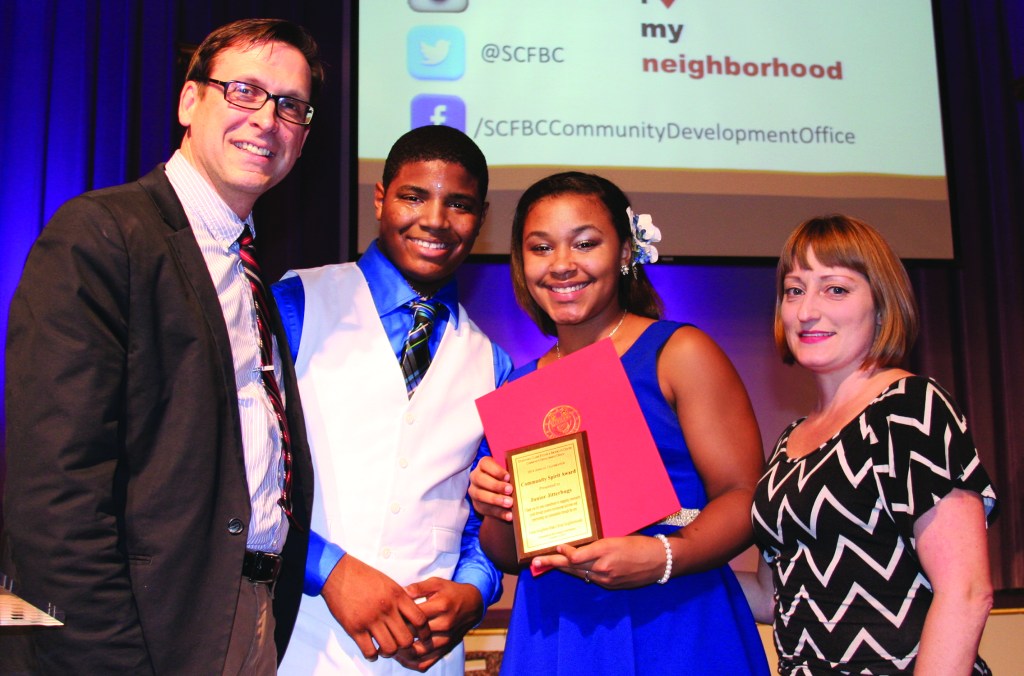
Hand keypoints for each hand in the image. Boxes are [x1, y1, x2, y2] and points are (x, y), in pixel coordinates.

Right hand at [320, 555, 429, 660]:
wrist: (338, 574)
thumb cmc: (365, 577)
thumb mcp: (389, 583)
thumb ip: (402, 599)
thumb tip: (414, 615)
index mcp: (398, 596)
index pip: (420, 620)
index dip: (424, 633)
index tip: (422, 638)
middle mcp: (386, 609)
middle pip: (406, 639)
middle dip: (406, 646)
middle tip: (401, 645)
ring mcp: (370, 619)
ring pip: (389, 649)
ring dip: (389, 652)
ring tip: (386, 648)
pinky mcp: (354, 628)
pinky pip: (369, 651)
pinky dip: (373, 656)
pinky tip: (373, 652)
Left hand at [393, 578, 483, 671]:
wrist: (473, 605)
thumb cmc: (451, 592)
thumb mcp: (436, 583)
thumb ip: (418, 587)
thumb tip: (401, 591)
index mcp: (440, 606)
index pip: (413, 616)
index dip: (397, 618)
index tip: (386, 617)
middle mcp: (444, 625)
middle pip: (414, 635)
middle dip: (396, 636)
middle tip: (383, 634)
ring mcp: (446, 640)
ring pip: (418, 653)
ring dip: (401, 653)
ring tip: (389, 647)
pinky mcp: (446, 650)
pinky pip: (427, 663)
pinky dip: (412, 664)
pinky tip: (402, 658)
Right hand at [468, 455, 512, 520]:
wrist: (501, 493)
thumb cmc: (506, 479)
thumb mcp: (508, 474)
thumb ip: (512, 474)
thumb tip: (524, 477)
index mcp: (483, 465)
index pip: (485, 464)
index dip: (496, 470)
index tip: (508, 477)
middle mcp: (476, 477)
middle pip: (481, 479)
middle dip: (496, 485)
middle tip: (510, 490)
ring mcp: (474, 491)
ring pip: (480, 495)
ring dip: (496, 500)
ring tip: (510, 503)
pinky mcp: (478, 505)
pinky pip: (487, 509)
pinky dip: (499, 513)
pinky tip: (509, 515)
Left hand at [530, 535, 670, 589]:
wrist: (660, 561)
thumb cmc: (641, 543)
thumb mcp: (619, 536)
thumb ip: (598, 542)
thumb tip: (579, 543)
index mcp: (606, 550)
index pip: (577, 556)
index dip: (564, 553)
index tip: (555, 547)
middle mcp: (603, 567)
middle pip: (573, 566)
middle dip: (552, 564)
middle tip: (535, 563)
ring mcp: (607, 579)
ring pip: (579, 574)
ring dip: (563, 569)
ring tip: (545, 565)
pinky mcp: (611, 585)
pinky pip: (590, 578)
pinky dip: (579, 572)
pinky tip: (570, 568)